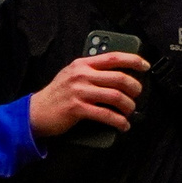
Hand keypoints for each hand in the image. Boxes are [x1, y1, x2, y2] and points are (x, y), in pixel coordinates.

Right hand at [28, 51, 146, 138]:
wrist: (35, 112)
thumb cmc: (57, 94)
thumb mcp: (72, 75)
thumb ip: (91, 71)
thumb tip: (118, 74)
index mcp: (83, 64)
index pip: (113, 57)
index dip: (133, 60)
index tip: (145, 66)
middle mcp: (82, 75)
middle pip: (119, 78)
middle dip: (134, 88)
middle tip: (137, 95)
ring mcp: (79, 91)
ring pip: (116, 96)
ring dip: (128, 106)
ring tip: (130, 112)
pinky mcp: (77, 108)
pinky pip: (106, 114)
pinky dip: (119, 121)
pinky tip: (123, 125)